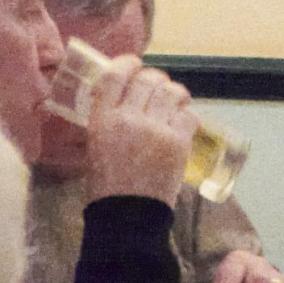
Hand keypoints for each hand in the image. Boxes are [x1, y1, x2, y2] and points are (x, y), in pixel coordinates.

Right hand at [81, 58, 196, 206]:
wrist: (127, 219)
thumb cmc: (107, 188)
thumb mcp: (95, 148)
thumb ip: (107, 121)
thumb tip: (123, 100)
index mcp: (102, 120)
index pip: (114, 75)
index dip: (127, 63)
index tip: (134, 64)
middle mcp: (129, 119)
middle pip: (146, 79)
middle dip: (153, 79)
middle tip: (156, 86)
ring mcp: (155, 129)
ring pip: (170, 91)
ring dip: (173, 92)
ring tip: (173, 100)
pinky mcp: (178, 142)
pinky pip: (188, 114)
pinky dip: (187, 114)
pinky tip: (182, 119)